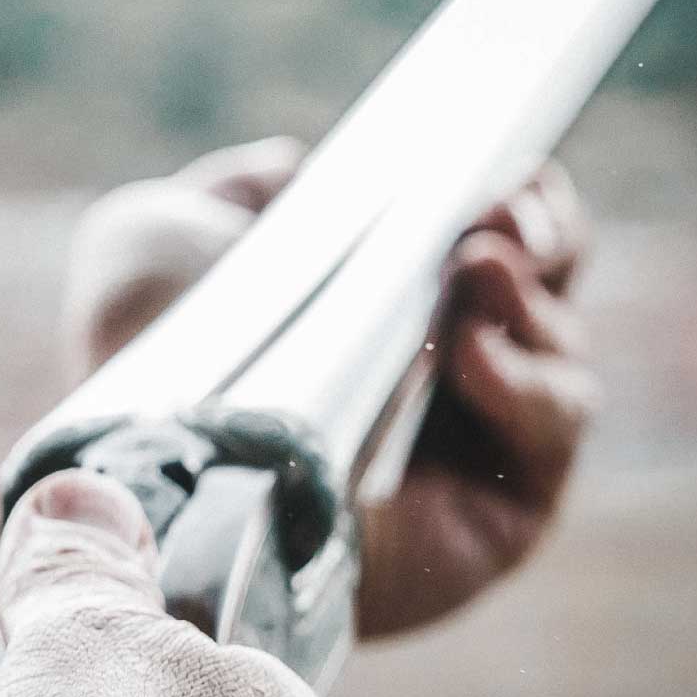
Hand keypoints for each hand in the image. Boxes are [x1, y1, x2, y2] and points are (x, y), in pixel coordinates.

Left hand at [61, 143, 596, 639]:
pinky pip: (547, 450)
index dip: (521, 198)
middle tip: (495, 206)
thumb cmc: (138, 368)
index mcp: (390, 314)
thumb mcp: (158, 237)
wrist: (132, 477)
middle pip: (556, 294)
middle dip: (544, 235)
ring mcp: (478, 461)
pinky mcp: (494, 533)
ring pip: (564, 365)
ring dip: (533, 306)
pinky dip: (524, 390)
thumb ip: (236, 189)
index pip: (505, 243)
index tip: (500, 163)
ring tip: (475, 267)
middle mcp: (447, 386)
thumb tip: (294, 171)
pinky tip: (470, 355)